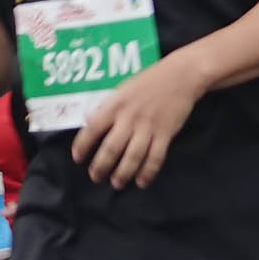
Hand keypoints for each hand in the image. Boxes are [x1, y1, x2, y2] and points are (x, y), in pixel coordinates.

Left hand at [72, 51, 205, 189]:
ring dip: (123, 174)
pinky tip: (142, 181)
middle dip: (101, 166)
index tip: (77, 158)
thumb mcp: (122, 89)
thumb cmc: (148, 82)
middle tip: (96, 177)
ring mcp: (148, 127)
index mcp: (115, 104)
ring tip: (117, 183)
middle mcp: (130, 117)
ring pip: (133, 157)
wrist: (180, 76)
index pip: (93, 128)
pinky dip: (148, 172)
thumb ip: (108, 107)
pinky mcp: (165, 134)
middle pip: (111, 148)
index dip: (83, 145)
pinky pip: (155, 158)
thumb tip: (89, 121)